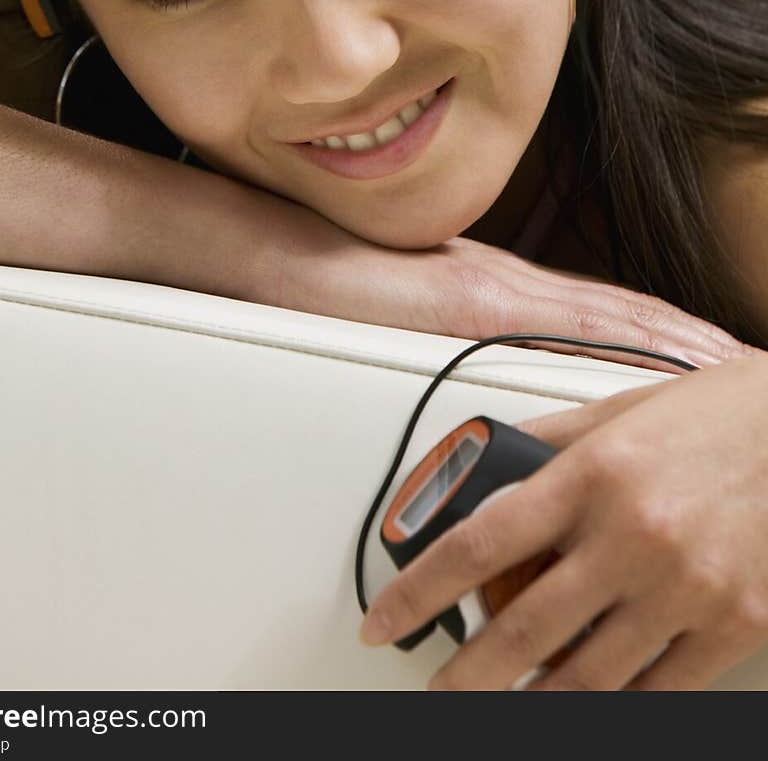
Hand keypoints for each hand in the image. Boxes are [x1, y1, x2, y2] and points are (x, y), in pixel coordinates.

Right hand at [265, 202, 747, 370]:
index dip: (667, 333)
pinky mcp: (470, 304)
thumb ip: (457, 339)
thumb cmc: (333, 289)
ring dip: (677, 344)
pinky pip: (563, 329)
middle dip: (692, 344)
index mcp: (502, 289)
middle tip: (752, 366)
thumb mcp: (409, 316)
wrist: (281, 255)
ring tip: (734, 367)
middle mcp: (512, 284)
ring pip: (612, 319)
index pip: (605, 313)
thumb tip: (491, 380)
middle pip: (626, 315)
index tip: (717, 356)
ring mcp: (497, 290)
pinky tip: (658, 363)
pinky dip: (621, 343)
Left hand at [358, 351, 767, 689]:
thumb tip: (480, 465)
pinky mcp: (734, 625)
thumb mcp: (617, 412)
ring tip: (503, 704)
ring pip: (584, 678)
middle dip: (465, 677)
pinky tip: (582, 702)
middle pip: (522, 630)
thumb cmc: (714, 416)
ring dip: (529, 703)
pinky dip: (610, 705)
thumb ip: (546, 440)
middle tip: (438, 693)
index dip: (418, 590)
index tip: (385, 618)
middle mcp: (634, 534)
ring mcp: (686, 588)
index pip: (478, 542)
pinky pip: (655, 692)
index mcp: (594, 474)